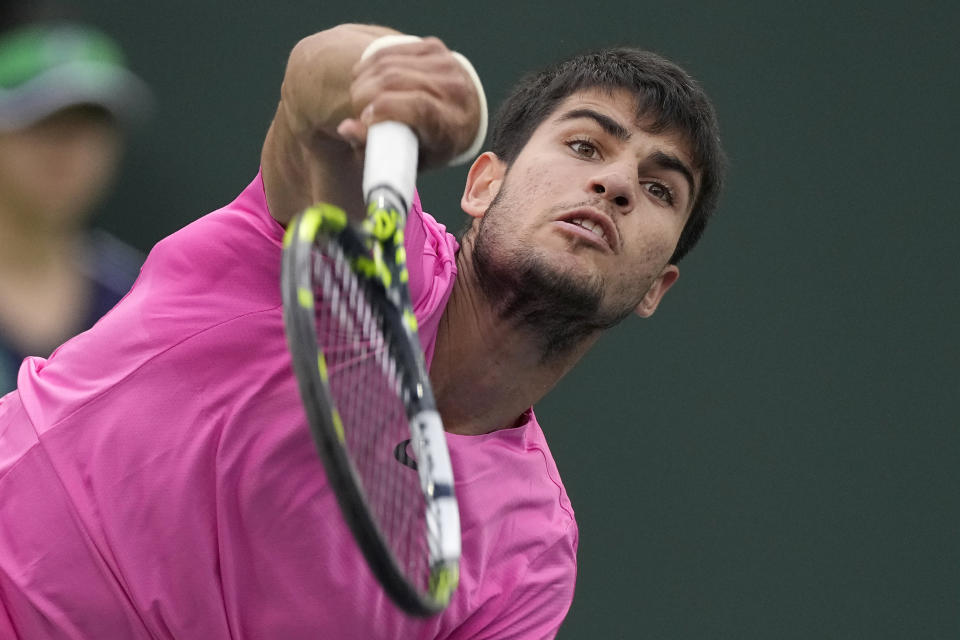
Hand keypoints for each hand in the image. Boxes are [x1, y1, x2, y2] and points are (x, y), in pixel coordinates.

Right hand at [335, 37, 480, 168]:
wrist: (467, 115)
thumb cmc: (432, 145)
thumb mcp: (411, 157)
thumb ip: (377, 149)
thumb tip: (345, 128)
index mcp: (452, 124)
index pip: (419, 107)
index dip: (386, 108)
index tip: (365, 118)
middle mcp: (454, 90)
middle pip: (397, 80)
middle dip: (365, 94)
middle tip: (357, 111)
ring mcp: (445, 64)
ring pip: (389, 64)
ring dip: (363, 80)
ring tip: (359, 98)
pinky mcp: (434, 47)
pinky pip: (390, 51)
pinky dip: (370, 64)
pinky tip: (364, 77)